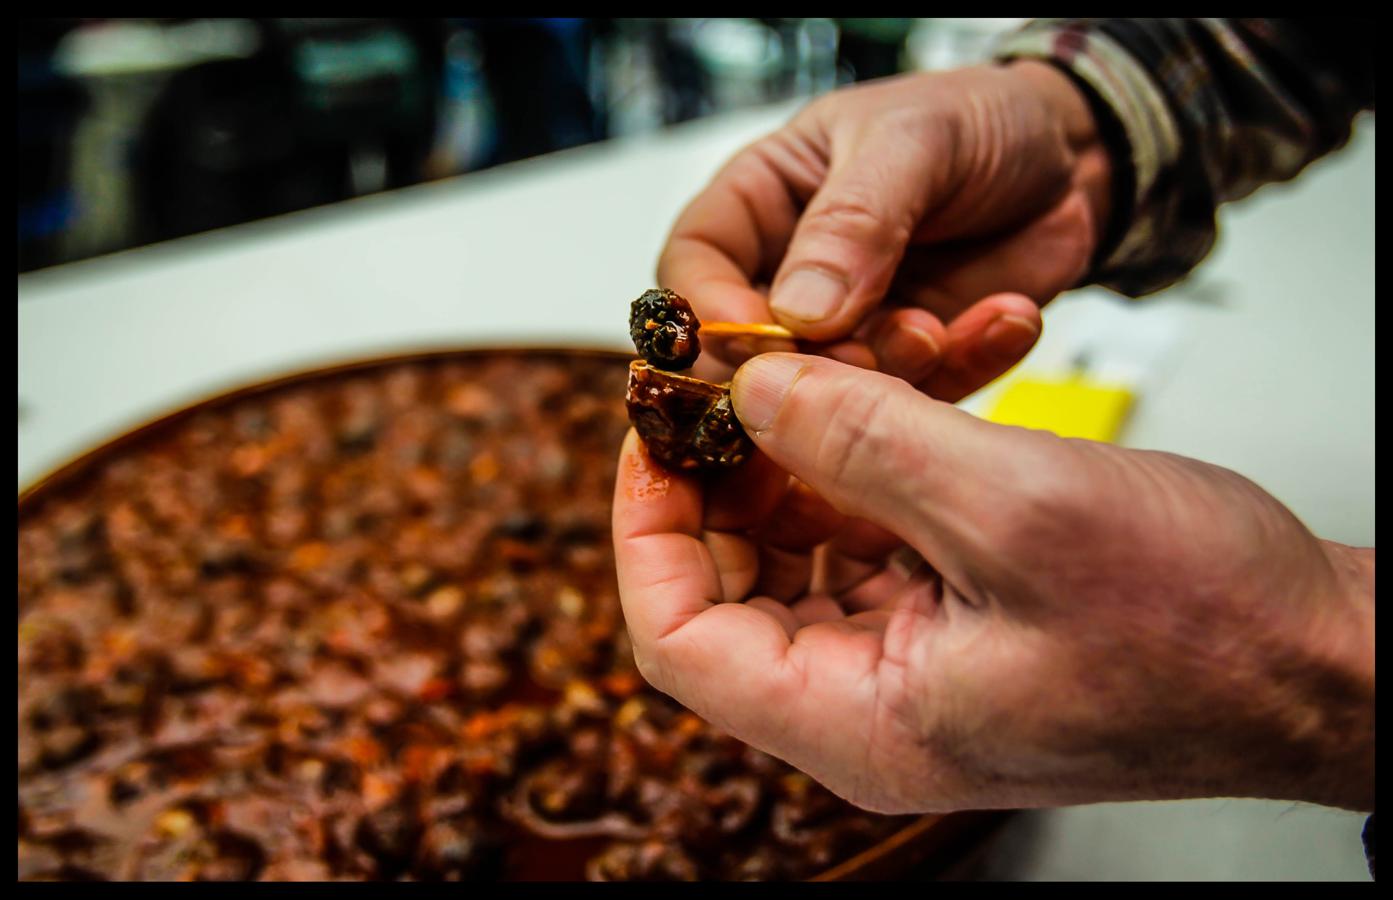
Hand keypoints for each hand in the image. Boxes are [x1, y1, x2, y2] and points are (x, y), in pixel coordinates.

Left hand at [612, 354, 1373, 813]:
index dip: (649, 528)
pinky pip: (876, 531)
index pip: (681, 638)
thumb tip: (757, 391)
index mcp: (860, 720)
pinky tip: (908, 385)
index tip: (659, 431)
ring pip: (803, 547)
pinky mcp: (959, 615)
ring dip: (810, 450)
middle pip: (732, 585)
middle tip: (734, 380)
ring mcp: (914, 658)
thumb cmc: (1205, 627)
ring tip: (834, 360)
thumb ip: (865, 442)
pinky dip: (878, 458)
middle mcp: (871, 701)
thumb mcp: (1015, 508)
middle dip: (727, 475)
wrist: (1322, 658)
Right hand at [659, 60, 1113, 400]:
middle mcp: (795, 272)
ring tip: (939, 328)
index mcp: (764, 201)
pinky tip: (1004, 321)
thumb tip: (796, 311)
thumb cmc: (979, 120)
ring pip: (832, 388)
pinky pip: (917, 396)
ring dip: (887, 373)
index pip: (694, 264)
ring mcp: (855, 325)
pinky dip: (961, 371)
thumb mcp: (913, 142)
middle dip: (804, 365)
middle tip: (860, 353)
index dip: (708, 309)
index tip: (752, 340)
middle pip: (751, 348)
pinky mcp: (915, 362)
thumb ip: (852, 222)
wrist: (1079, 153)